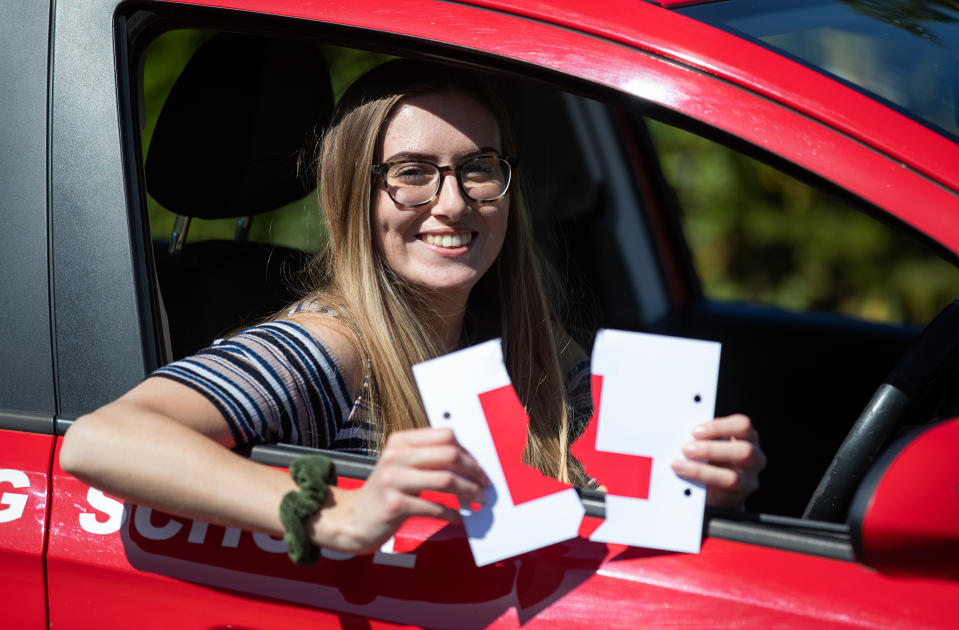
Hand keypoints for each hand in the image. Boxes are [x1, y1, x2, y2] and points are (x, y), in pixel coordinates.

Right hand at [311, 427, 490, 553]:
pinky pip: (434, 507)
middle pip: (450, 455)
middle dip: (474, 471)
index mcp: (401, 442)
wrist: (353, 518)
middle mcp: (396, 456)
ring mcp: (393, 479)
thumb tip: (469, 461)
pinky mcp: (394, 504)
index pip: (445, 436)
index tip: (478, 467)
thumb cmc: (385, 492)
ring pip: (447, 480)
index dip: (467, 452)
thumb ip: (428, 458)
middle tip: (485, 485)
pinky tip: (458, 518)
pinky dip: (452, 514)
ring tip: (478, 501)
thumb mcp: (401, 466)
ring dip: (469, 492)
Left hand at [671, 414, 765, 508]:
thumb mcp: (711, 442)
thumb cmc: (712, 455)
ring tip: (680, 466)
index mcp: (748, 437)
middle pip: (743, 451)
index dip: (719, 427)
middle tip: (686, 449)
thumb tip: (679, 434)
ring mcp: (749, 481)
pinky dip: (702, 488)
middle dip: (711, 450)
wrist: (718, 485)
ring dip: (702, 472)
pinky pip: (722, 496)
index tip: (695, 432)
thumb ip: (701, 437)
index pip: (742, 425)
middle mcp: (755, 458)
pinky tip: (687, 481)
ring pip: (732, 478)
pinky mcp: (738, 499)